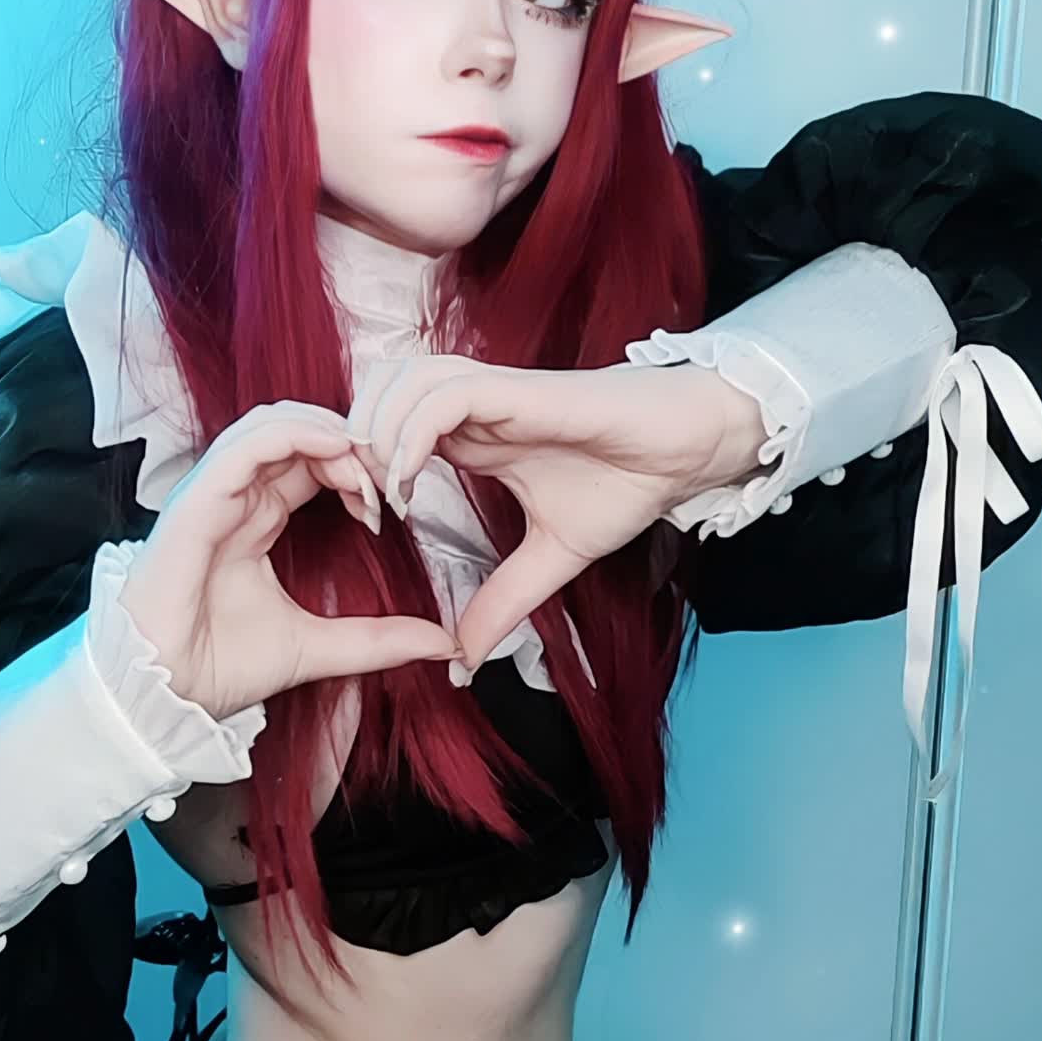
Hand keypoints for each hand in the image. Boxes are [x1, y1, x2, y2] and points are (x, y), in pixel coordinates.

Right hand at [118, 399, 460, 719]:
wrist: (161, 696)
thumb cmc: (217, 669)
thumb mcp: (318, 648)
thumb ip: (377, 640)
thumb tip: (443, 643)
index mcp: (255, 519)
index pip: (309, 463)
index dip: (355, 467)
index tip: (391, 501)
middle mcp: (233, 498)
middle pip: (296, 433)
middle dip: (349, 442)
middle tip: (388, 473)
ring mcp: (211, 495)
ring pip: (270, 425)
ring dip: (326, 433)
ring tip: (364, 461)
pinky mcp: (194, 503)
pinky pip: (243, 446)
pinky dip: (292, 435)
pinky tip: (333, 447)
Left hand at [348, 357, 751, 670]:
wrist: (686, 451)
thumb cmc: (626, 483)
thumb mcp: (551, 558)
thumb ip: (504, 601)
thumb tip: (466, 660)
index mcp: (472, 435)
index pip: (389, 427)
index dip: (366, 467)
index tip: (369, 520)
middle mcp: (474, 406)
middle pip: (379, 392)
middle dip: (355, 441)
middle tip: (359, 502)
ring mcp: (494, 393)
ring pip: (403, 381)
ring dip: (379, 432)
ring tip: (384, 492)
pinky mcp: (520, 391)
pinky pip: (446, 395)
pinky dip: (414, 431)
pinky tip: (412, 479)